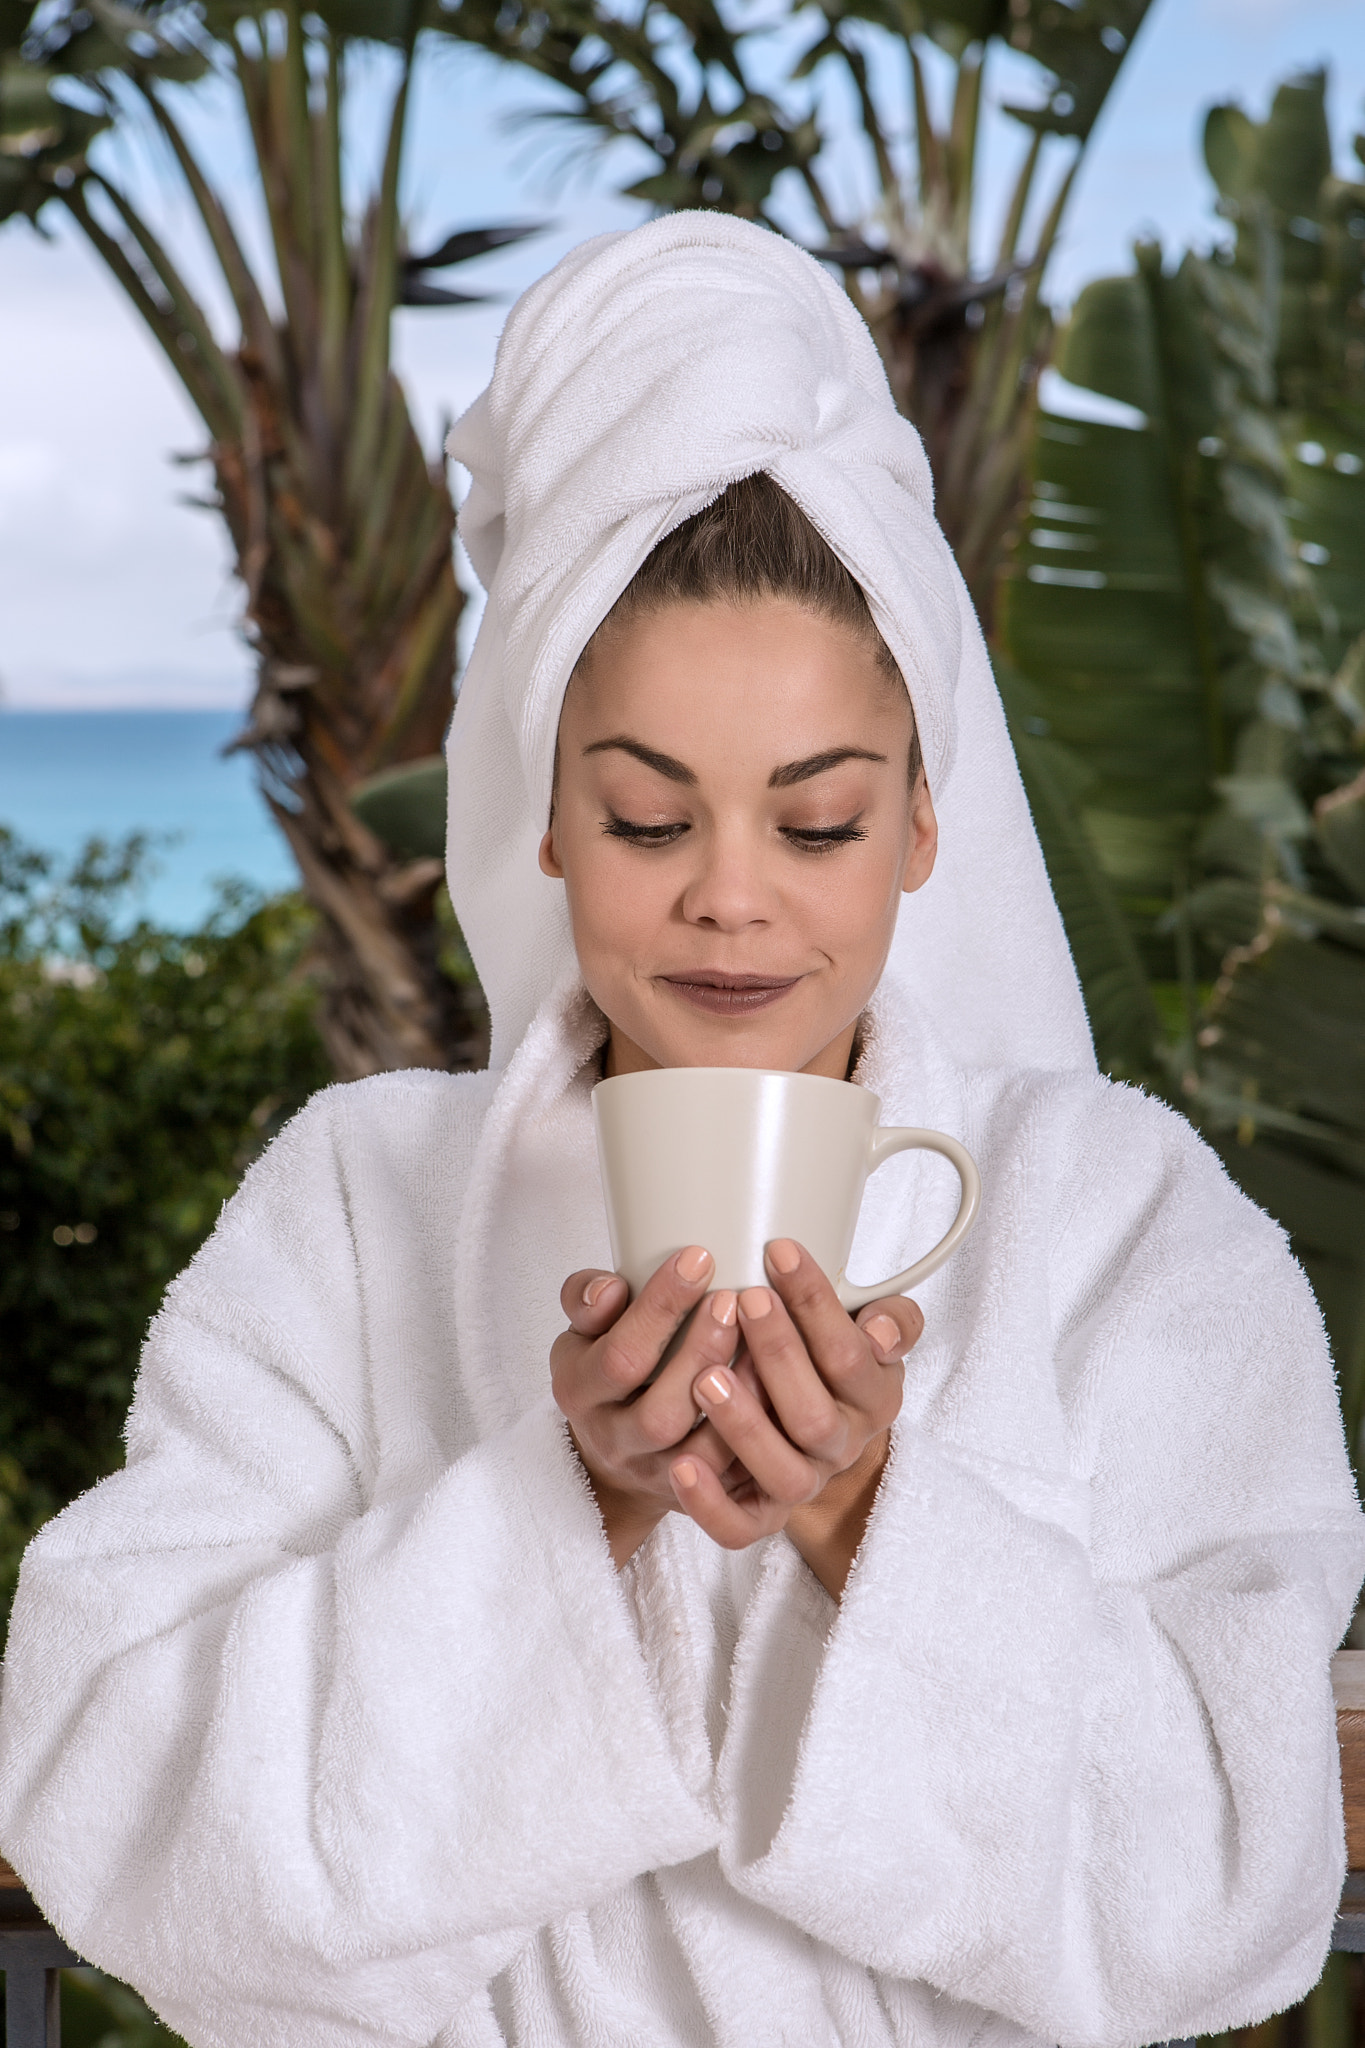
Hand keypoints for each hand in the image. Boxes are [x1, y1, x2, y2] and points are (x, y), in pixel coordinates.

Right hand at [552, 1246, 767, 1566]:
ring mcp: (657, 1477)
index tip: (699, 1257)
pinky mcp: (698, 1500)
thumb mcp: (584, 1332)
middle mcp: (616, 1442)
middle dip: (702, 1353)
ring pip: (702, 1457)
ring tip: (767, 1344)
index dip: (658, 1309)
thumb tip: (612, 1287)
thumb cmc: (608, 1369)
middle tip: (736, 1298)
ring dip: (742, 1401)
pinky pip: (734, 1486)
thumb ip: (587, 1299)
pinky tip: (784, 1391)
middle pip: (660, 1415)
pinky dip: (762, 1437)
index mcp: (579, 1392)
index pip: (619, 1356)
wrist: (613, 1454)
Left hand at [672, 1239, 920, 1597]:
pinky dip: (710, 1503)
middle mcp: (841, 1446)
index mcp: (873, 1398)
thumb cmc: (831, 1364)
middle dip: (779, 1354)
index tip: (777, 1251)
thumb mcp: (871, 1333)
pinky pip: (739, 1529)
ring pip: (782, 1473)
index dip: (816, 1304)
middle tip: (741, 1299)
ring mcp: (801, 1484)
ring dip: (744, 1427)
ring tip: (706, 1377)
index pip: (851, 1354)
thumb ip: (892, 1318)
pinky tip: (680, 1465)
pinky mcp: (760, 1517)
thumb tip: (881, 1327)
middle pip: (814, 1416)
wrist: (811, 1434)